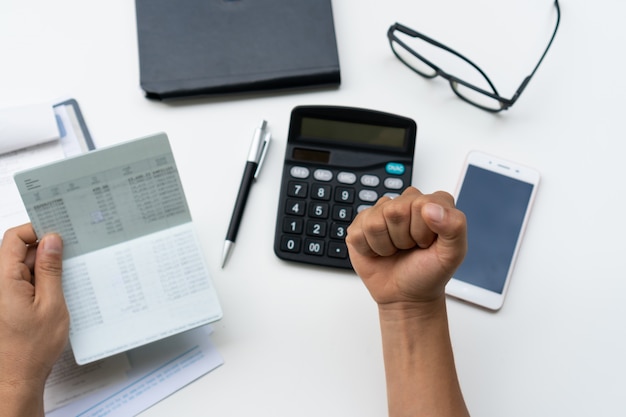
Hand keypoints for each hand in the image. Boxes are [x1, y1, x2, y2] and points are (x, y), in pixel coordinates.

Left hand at [0, 224, 67, 415]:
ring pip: (22, 265)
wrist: (16, 378)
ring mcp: (0, 293)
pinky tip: (54, 294)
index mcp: (3, 279)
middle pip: (18, 250)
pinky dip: (39, 282)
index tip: (59, 236)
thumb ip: (50, 269)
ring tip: (62, 283)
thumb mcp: (51, 304)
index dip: (37, 231)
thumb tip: (51, 241)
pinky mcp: (5, 302)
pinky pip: (22, 280)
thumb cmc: (31, 349)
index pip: (15, 237)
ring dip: (43, 269)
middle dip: (44, 251)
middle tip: (69, 260)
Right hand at [346, 187, 466, 309]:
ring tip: (395, 250)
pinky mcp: (360, 225)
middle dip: (403, 238)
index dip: (422, 230)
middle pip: (395, 210)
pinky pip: (358, 232)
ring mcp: (380, 213)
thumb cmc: (428, 272)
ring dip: (385, 245)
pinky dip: (368, 249)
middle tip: (409, 248)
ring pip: (374, 223)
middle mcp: (405, 202)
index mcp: (430, 203)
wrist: (406, 295)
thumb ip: (455, 226)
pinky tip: (379, 252)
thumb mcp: (453, 253)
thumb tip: (431, 207)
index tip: (426, 243)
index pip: (421, 204)